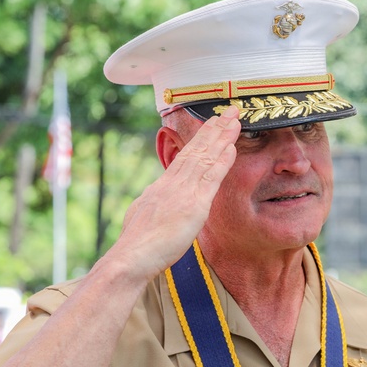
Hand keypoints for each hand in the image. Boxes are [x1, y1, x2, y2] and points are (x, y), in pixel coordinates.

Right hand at [115, 106, 240, 280]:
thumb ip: (153, 205)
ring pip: (204, 157)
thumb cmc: (136, 247)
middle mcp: (172, 183)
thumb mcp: (143, 217)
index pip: (185, 158)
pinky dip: (221, 160)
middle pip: (196, 150)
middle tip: (228, 110)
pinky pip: (210, 177)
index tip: (212, 125)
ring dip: (221, 137)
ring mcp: (182, 192)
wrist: (131, 256)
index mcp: (161, 187)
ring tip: (234, 119)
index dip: (200, 140)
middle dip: (214, 129)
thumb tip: (154, 201)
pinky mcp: (194, 204)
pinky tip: (231, 146)